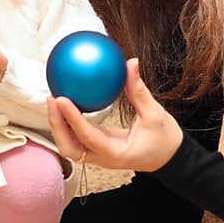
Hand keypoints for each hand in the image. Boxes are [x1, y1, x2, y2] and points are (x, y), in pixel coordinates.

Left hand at [46, 58, 183, 172]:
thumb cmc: (165, 139)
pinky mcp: (98, 149)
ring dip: (59, 126)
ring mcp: (99, 156)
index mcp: (115, 153)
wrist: (170, 159)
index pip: (87, 136)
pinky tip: (66, 103)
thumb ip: (139, 91)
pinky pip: (78, 138)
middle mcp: (103, 158)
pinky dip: (68, 124)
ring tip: (54, 100)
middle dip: (56, 125)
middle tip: (53, 98)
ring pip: (70, 146)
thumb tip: (130, 63)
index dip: (71, 118)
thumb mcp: (155, 114)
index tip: (61, 98)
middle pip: (69, 148)